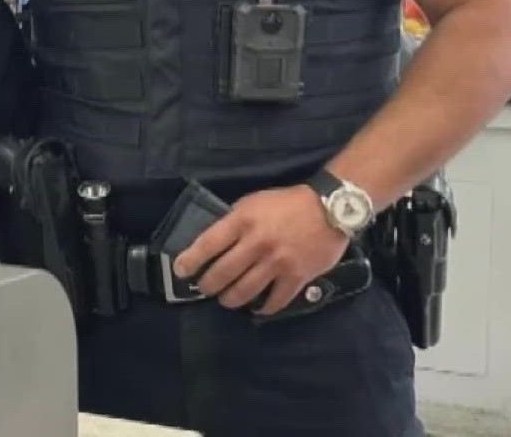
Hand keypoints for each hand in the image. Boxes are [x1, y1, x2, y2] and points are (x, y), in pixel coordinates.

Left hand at [172, 186, 350, 316]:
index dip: (190, 260)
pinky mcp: (296, 277)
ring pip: (243, 292)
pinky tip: (258, 308)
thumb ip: (233, 222)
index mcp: (243, 220)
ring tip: (227, 299)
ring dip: (230, 300)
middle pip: (222, 273)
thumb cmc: (286, 203)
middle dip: (207, 285)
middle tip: (205, 288)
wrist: (329, 207)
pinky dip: (263, 308)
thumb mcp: (253, 202)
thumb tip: (212, 246)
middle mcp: (257, 243)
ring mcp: (277, 262)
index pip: (208, 244)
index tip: (180, 271)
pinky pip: (274, 301)